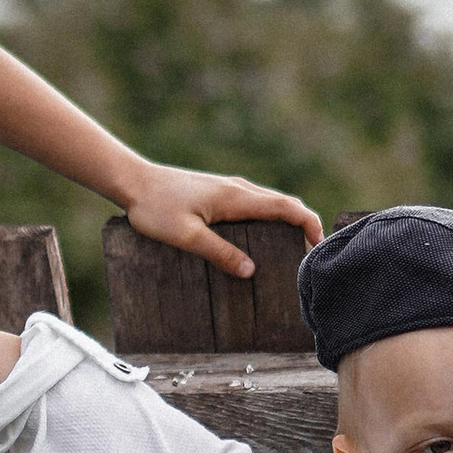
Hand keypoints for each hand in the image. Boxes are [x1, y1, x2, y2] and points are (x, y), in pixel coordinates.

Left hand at [120, 164, 323, 276]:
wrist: (133, 181)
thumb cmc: (155, 209)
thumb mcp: (186, 236)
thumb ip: (219, 253)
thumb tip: (250, 271)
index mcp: (236, 198)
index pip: (286, 207)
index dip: (308, 224)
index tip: (319, 244)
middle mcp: (238, 189)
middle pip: (284, 203)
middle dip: (304, 225)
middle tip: (311, 254)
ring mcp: (229, 187)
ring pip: (270, 202)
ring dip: (288, 220)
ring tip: (293, 248)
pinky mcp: (219, 191)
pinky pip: (255, 203)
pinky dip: (271, 217)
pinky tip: (263, 235)